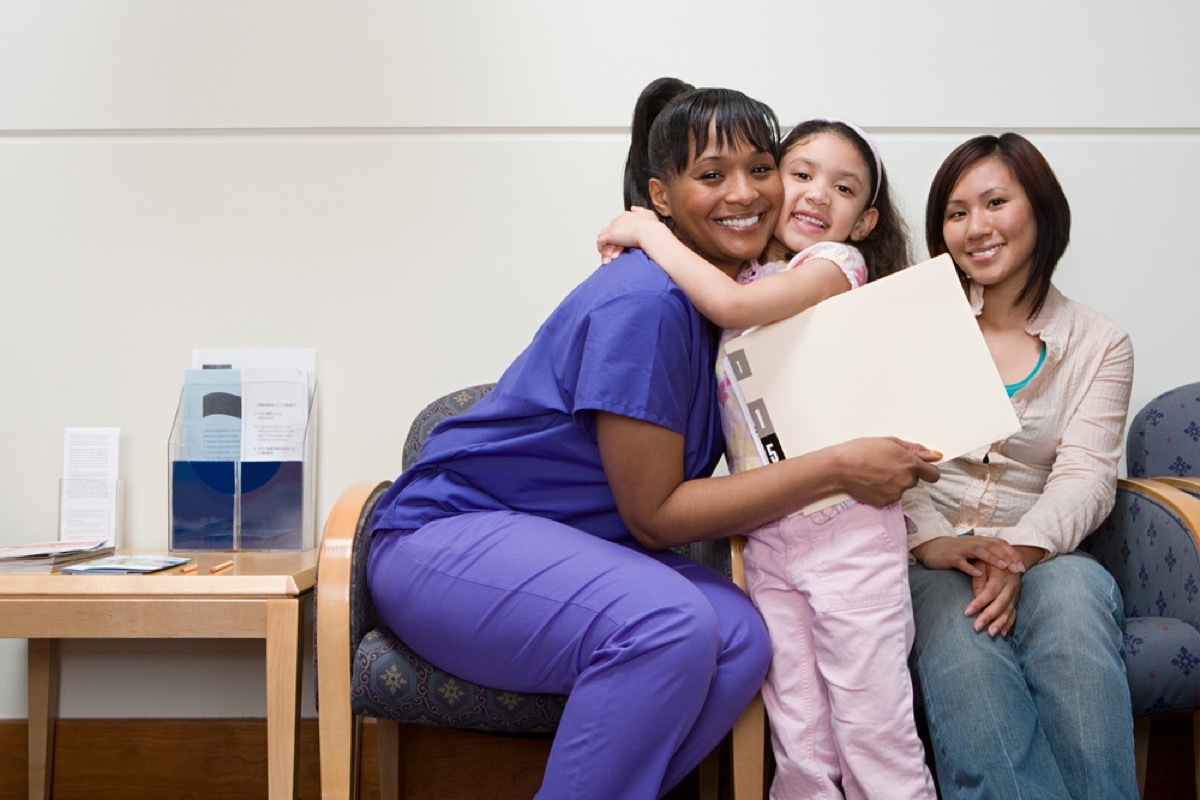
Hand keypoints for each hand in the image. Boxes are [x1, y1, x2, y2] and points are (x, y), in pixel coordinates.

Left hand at [596, 206, 664, 264]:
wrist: (651, 233)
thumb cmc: (653, 227)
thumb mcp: (649, 215)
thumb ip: (641, 211)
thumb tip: (633, 208)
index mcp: (627, 216)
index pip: (617, 225)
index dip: (618, 236)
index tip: (622, 245)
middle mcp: (618, 220)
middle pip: (609, 232)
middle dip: (611, 243)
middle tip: (615, 253)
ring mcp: (614, 227)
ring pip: (604, 237)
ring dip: (607, 248)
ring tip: (610, 257)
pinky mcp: (610, 235)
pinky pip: (601, 243)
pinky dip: (603, 250)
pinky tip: (607, 256)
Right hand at [831, 437, 939, 507]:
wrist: (839, 468)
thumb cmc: (861, 451)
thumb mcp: (889, 442)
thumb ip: (914, 449)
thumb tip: (934, 456)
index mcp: (910, 464)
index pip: (933, 474)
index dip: (927, 470)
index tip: (919, 468)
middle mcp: (907, 481)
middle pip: (914, 480)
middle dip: (904, 474)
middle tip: (885, 465)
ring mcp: (896, 494)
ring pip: (901, 488)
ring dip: (894, 482)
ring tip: (875, 473)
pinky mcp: (885, 503)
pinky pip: (890, 497)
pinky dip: (884, 491)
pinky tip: (871, 482)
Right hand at [911, 535, 1025, 576]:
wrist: (932, 549)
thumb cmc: (956, 552)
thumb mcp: (973, 549)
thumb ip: (988, 552)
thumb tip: (1008, 560)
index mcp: (980, 541)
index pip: (999, 544)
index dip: (1012, 554)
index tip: (1022, 566)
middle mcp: (972, 543)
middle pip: (993, 547)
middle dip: (1007, 557)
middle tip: (1018, 568)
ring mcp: (961, 549)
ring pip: (980, 552)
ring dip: (993, 559)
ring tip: (1004, 567)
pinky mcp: (950, 557)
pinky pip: (961, 562)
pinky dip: (970, 567)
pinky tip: (978, 574)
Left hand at [965, 561, 1021, 636]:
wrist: (1010, 557)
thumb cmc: (990, 560)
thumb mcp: (982, 562)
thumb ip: (979, 578)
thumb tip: (977, 596)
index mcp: (1002, 576)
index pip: (990, 592)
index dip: (979, 602)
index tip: (967, 612)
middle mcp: (1011, 587)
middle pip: (1000, 604)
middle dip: (988, 617)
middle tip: (976, 627)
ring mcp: (1015, 594)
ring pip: (1008, 611)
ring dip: (1000, 623)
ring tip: (990, 634)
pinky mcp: (1016, 600)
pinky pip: (1014, 613)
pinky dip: (1009, 624)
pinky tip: (1002, 633)